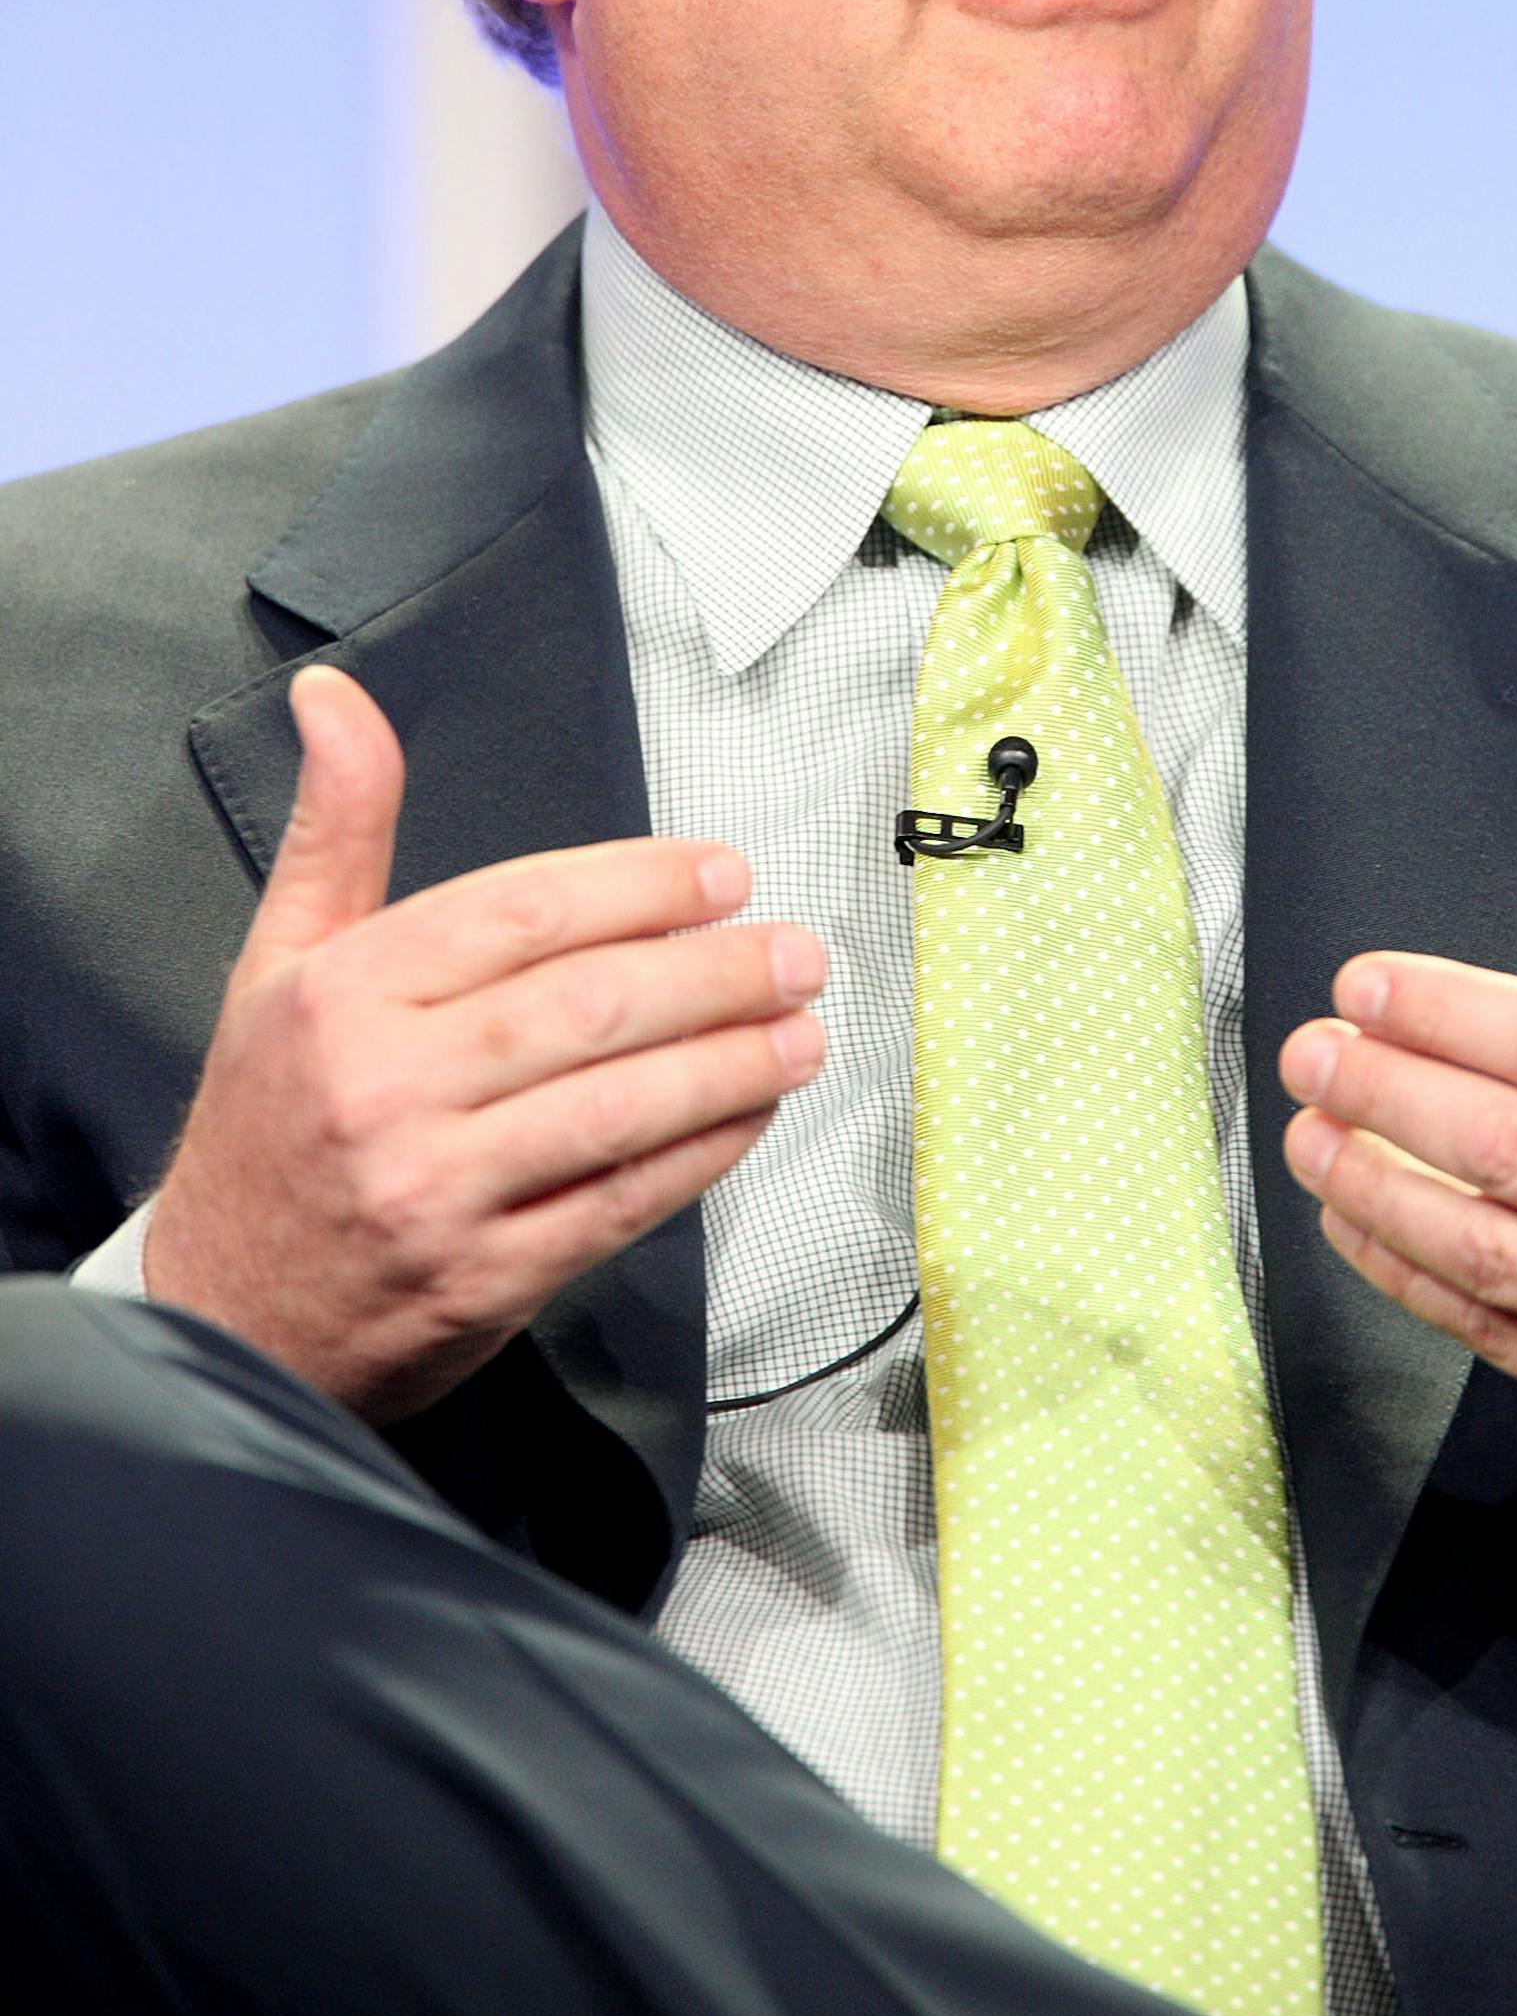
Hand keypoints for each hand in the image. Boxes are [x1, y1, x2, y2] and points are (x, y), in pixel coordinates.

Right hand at [146, 664, 826, 1422]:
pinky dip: (698, 1156)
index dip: (640, 886)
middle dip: (712, 973)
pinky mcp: (481, 1280)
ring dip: (729, 1064)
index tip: (723, 876)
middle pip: (585, 1007)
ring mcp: (436, 1190)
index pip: (522, 912)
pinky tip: (747, 1115)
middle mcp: (386, 1088)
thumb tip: (335, 701)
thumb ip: (337, 827)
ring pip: (615, 1107)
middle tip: (792, 952)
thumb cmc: (267, 1124)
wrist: (218, 1314)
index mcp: (343, 994)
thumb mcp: (278, 960)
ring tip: (799, 1030)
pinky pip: (616, 1203)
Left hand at [1279, 773, 1516, 1587]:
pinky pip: (1494, 1332)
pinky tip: (1356, 1225)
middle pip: (1503, 1142)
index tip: (1369, 983)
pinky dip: (1411, 1279)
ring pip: (1481, 1244)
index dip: (1451, 1013)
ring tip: (1305, 1130)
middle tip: (1310, 1048)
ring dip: (1375, 1186)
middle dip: (1386, 1089)